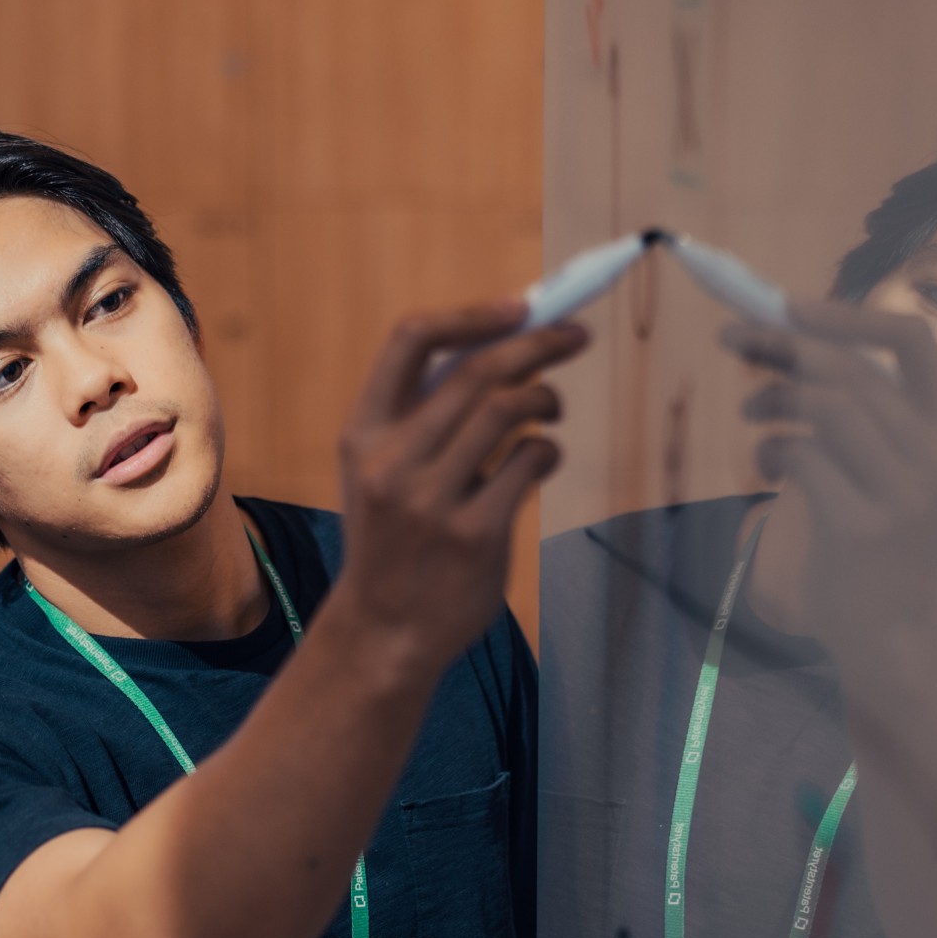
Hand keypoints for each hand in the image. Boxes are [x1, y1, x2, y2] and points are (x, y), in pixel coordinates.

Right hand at [328, 301, 587, 671]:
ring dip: (545, 399)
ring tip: (550, 411)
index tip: (519, 307)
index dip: (471, 314)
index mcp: (362, 433)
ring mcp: (431, 500)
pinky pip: (529, 463)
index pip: (411, 340)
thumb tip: (503, 344)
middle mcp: (390, 460)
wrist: (382, 630)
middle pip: (478, 372)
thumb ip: (423, 417)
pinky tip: (541, 460)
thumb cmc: (393, 540)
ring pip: (508, 410)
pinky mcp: (474, 535)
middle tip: (574, 337)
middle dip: (538, 345)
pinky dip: (546, 451)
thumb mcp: (379, 472)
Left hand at [726, 298, 936, 652]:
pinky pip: (803, 456)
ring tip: (751, 413)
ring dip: (773, 397)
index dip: (846, 315)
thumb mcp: (883, 465)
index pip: (912, 339)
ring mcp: (905, 491)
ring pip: (827, 405)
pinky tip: (764, 459)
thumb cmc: (873, 537)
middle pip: (851, 369)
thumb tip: (781, 337)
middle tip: (731, 339)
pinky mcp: (863, 526)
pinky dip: (770, 446)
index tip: (786, 307)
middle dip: (782, 345)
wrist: (890, 629)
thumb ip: (855, 408)